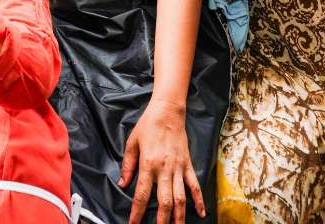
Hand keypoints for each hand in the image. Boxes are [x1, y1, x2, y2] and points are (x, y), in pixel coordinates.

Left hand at [120, 99, 205, 223]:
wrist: (168, 112)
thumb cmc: (147, 126)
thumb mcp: (132, 143)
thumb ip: (127, 165)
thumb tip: (123, 183)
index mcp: (148, 164)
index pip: (142, 194)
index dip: (137, 211)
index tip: (133, 223)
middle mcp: (165, 169)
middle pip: (164, 201)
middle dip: (162, 221)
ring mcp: (178, 168)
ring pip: (181, 198)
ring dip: (179, 217)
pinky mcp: (188, 165)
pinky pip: (194, 185)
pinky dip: (199, 200)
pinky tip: (202, 213)